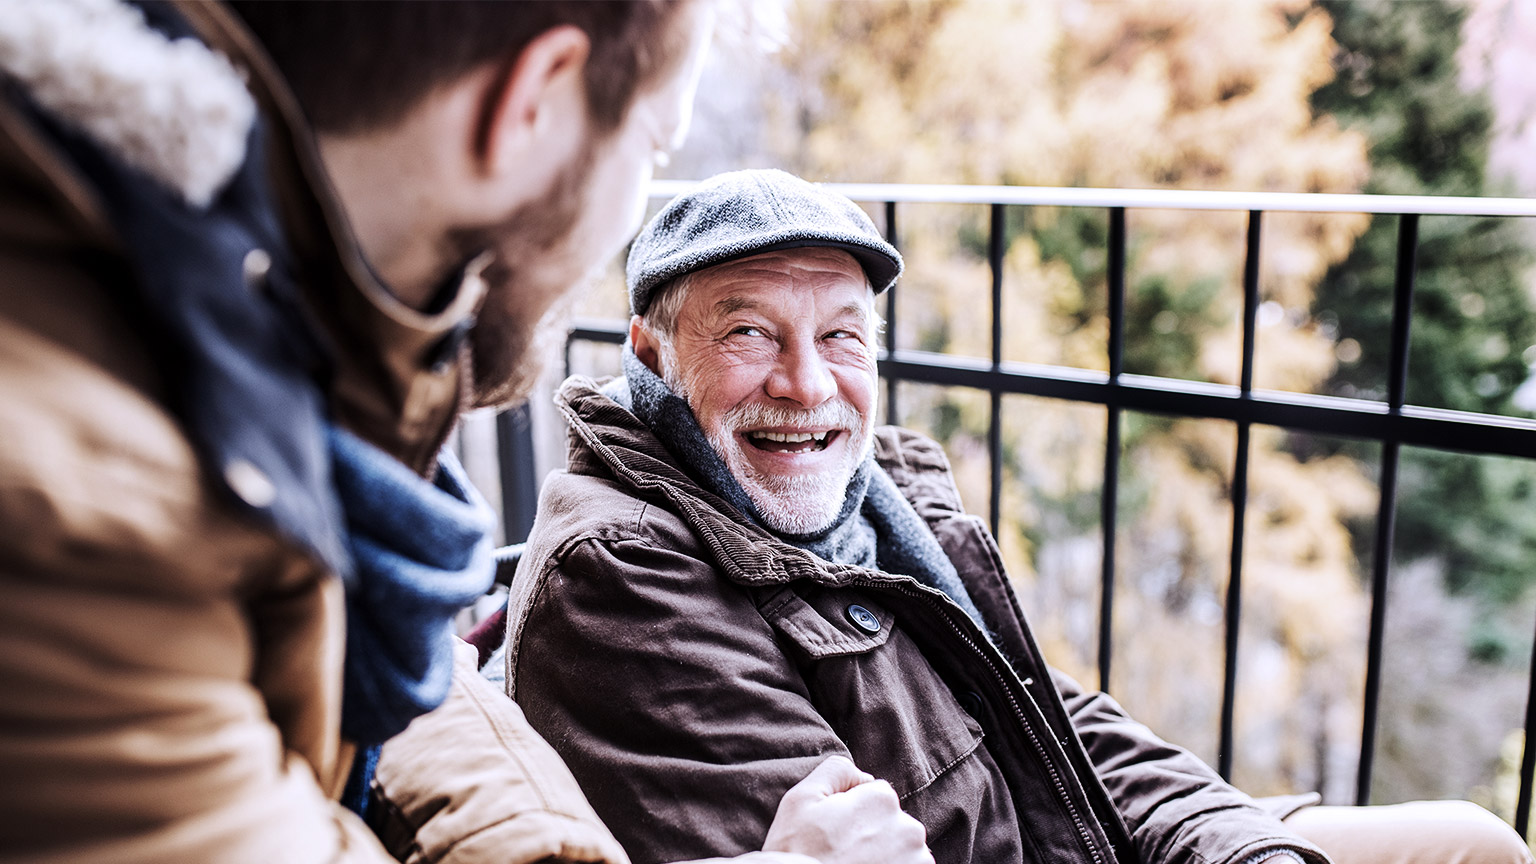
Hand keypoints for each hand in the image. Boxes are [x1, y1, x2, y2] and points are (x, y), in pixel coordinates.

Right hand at [761, 756, 932, 863]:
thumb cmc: (798, 852)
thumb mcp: (801, 798)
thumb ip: (836, 770)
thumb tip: (863, 777)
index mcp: (882, 799)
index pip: (873, 795)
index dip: (850, 812)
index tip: (834, 832)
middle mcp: (909, 827)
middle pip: (889, 822)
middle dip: (870, 834)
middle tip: (842, 853)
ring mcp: (917, 859)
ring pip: (900, 847)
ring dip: (883, 854)